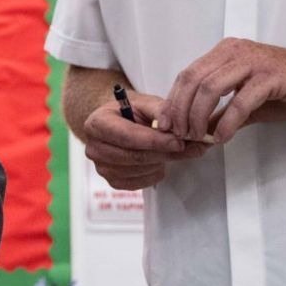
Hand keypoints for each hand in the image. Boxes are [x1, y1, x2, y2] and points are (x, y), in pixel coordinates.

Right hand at [81, 91, 207, 190]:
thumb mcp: (144, 103)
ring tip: (174, 150)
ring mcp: (102, 168)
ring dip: (162, 162)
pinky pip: (140, 183)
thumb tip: (172, 126)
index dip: (155, 141)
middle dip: (165, 153)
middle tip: (191, 148)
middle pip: (134, 157)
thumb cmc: (132, 112)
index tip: (179, 141)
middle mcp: (94, 148)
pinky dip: (155, 172)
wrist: (120, 125)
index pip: (128, 137)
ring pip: (140, 170)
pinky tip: (159, 160)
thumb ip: (159, 110)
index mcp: (97, 124)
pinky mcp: (113, 182)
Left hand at [159, 38, 285, 144]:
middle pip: (193, 80)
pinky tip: (222, 138)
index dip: (173, 101)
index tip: (166, 126)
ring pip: (211, 88)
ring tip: (199, 138)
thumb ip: (221, 113)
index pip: (188, 75)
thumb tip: (196, 132)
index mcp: (226, 52)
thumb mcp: (248, 102)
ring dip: (199, 117)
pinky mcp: (272, 76)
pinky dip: (227, 122)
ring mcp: (254, 61)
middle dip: (181, 111)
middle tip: (179, 136)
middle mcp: (236, 51)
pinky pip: (240, 101)